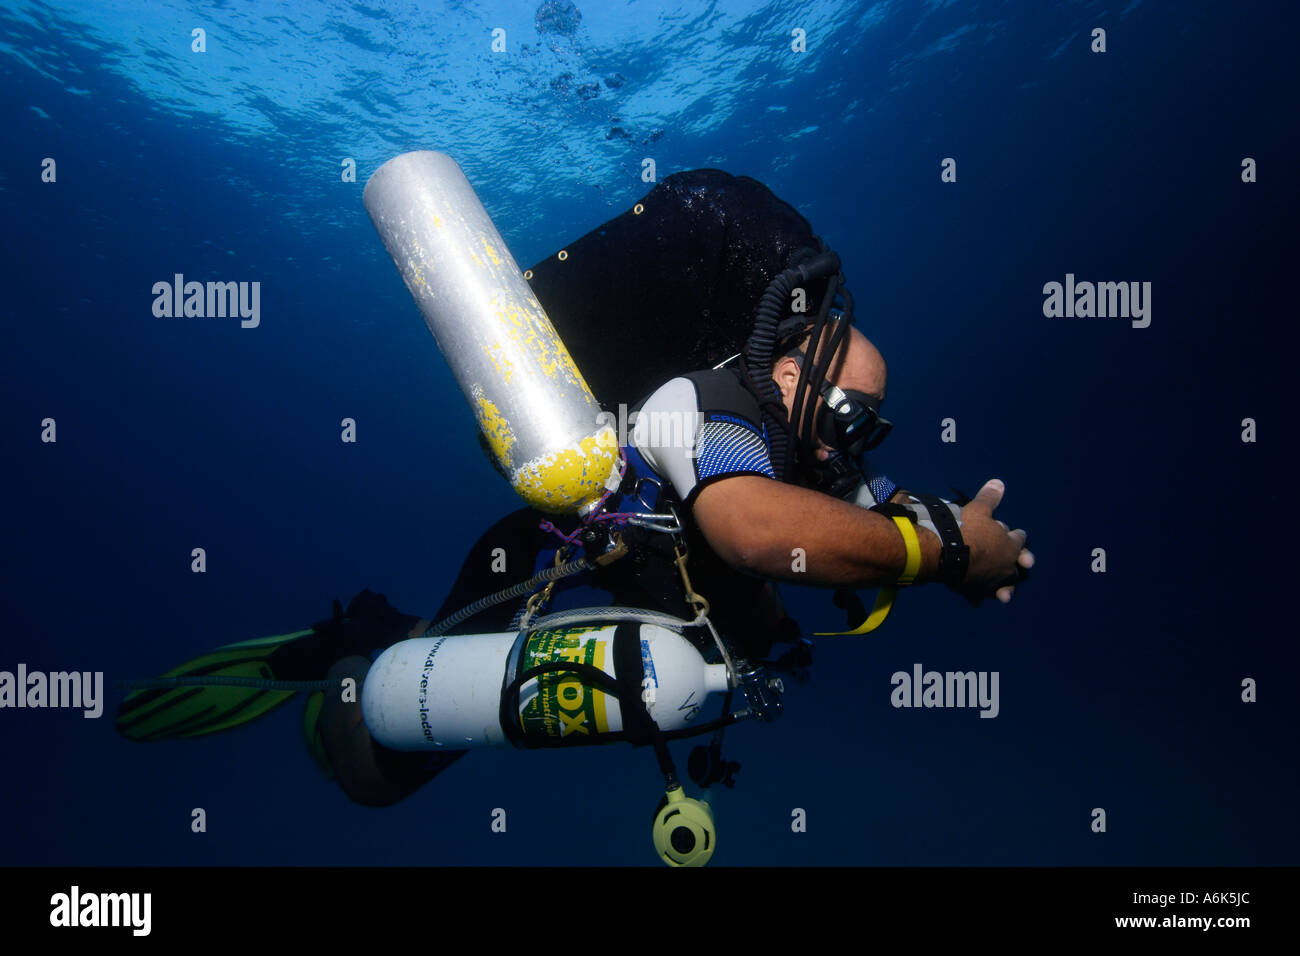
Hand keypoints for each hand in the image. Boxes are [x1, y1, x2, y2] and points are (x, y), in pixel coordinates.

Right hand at [953, 479, 1033, 604]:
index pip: (1018, 538)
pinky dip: (979, 595)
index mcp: (1010, 544)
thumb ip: (990, 498)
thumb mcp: (978, 509)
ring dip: (1005, 586)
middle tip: (1024, 563)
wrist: (948, 553)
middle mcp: (1006, 564)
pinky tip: (976, 600)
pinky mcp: (978, 590)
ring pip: (1005, 583)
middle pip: (1017, 563)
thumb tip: (999, 482)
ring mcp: (994, 579)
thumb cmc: (966, 528)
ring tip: (1006, 593)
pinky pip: (981, 594)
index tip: (1015, 534)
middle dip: (1019, 562)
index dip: (1016, 535)